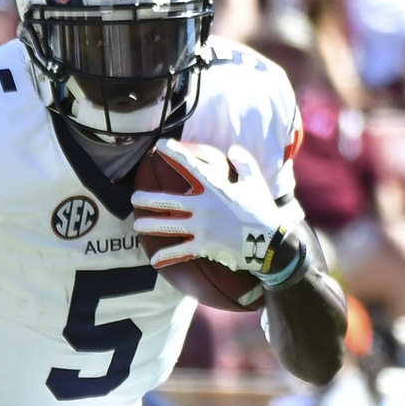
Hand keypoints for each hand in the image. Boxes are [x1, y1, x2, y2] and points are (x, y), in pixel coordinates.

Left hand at [131, 139, 305, 287]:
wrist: (270, 242)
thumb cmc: (262, 210)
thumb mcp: (255, 182)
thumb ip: (243, 162)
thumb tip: (233, 149)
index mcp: (214, 188)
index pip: (189, 166)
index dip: (174, 153)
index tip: (160, 145)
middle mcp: (202, 207)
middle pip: (167, 201)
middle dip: (147, 199)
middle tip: (134, 198)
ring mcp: (201, 228)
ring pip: (167, 226)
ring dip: (150, 225)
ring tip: (137, 225)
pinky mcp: (203, 246)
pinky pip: (180, 251)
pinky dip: (166, 256)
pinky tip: (154, 260)